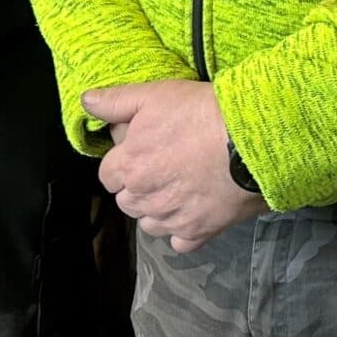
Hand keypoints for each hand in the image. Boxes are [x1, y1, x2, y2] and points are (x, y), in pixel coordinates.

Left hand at [88, 80, 267, 253]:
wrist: (250, 140)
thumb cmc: (201, 112)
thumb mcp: (156, 94)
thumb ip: (116, 101)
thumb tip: (86, 102)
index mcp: (128, 166)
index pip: (107, 175)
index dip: (123, 162)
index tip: (141, 149)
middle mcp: (144, 198)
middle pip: (127, 200)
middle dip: (138, 186)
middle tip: (163, 164)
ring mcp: (170, 219)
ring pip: (149, 223)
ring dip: (157, 208)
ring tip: (179, 186)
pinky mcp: (198, 232)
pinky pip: (179, 242)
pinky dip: (182, 230)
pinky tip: (194, 210)